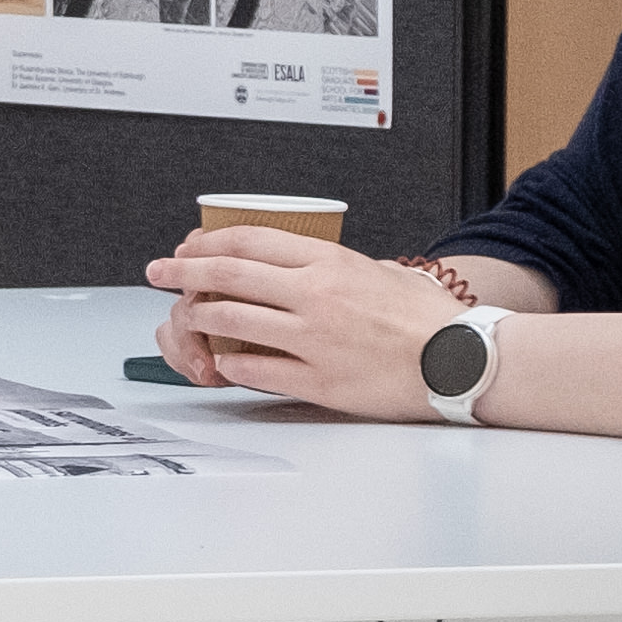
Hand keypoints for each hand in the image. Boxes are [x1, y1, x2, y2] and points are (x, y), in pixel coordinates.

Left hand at [143, 229, 470, 423]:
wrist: (462, 361)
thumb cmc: (433, 321)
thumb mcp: (384, 273)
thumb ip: (343, 269)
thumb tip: (316, 269)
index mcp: (330, 262)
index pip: (251, 240)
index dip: (208, 242)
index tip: (188, 246)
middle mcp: (315, 296)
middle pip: (230, 275)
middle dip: (183, 271)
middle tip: (159, 272)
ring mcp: (313, 339)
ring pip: (233, 321)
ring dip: (199, 317)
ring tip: (185, 316)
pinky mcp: (318, 381)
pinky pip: (257, 370)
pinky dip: (230, 364)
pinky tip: (220, 361)